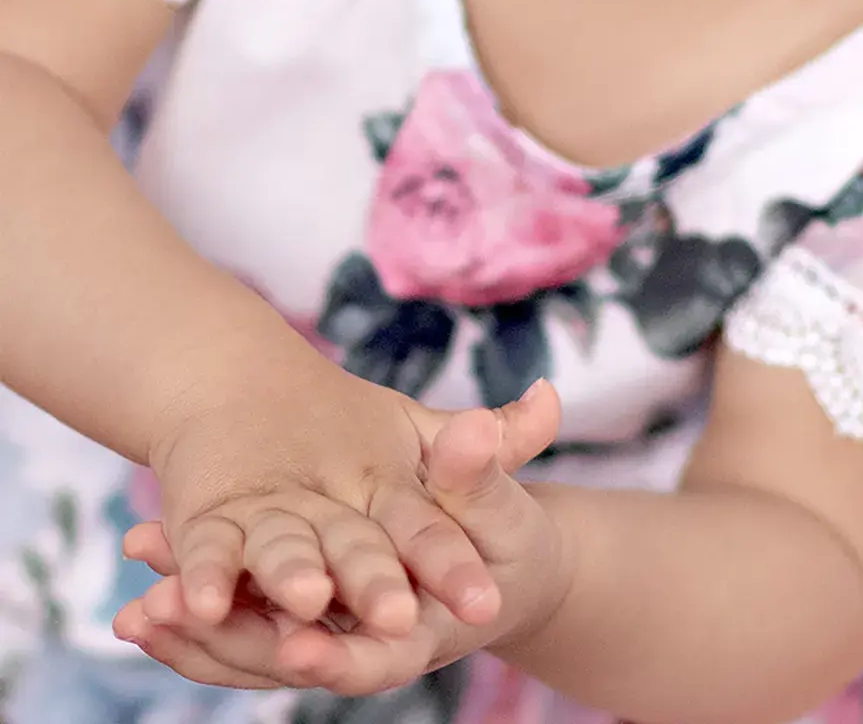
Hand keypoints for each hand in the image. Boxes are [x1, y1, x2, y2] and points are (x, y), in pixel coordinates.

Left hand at [113, 383, 572, 697]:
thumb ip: (483, 470)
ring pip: (243, 649)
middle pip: (284, 658)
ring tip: (139, 608)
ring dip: (188, 632)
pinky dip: (188, 607)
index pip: (370, 662)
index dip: (333, 657)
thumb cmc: (499, 533)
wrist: (481, 563)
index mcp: (413, 634)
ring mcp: (312, 632)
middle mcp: (352, 648)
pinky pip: (230, 622)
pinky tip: (141, 585)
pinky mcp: (284, 612)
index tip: (298, 645)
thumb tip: (485, 425)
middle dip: (226, 641)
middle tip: (171, 613)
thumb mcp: (498, 503)